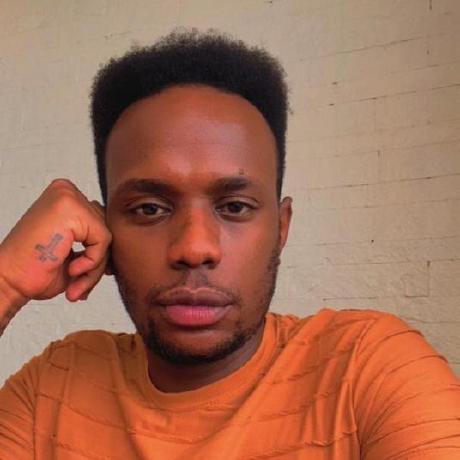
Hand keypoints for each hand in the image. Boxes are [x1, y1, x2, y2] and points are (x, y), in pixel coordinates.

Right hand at [0, 179, 111, 304]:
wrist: (10, 282)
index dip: (99, 252)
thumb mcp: (75, 252)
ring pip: (106, 236)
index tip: (87, 273)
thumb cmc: (36, 270)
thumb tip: (124, 244)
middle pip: (106, 228)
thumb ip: (97, 241)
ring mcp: (69, 197)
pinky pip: (103, 240)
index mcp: (66, 197)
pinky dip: (93, 262)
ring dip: (95, 267)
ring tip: (75, 283)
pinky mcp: (72, 208)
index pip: (102, 222)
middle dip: (97, 261)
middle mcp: (67, 191)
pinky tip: (71, 268)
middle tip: (80, 285)